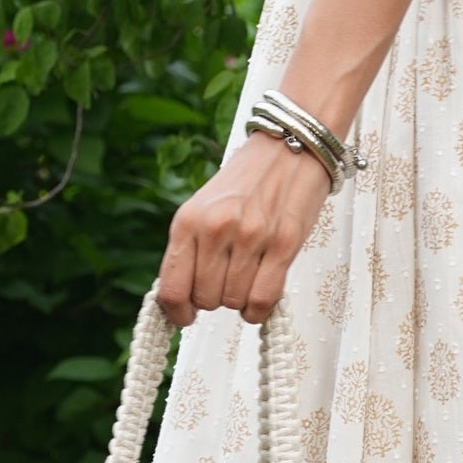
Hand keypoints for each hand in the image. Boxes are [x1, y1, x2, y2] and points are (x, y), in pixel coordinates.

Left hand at [157, 134, 332, 326]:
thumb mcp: (204, 207)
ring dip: (238, 301)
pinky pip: (262, 299)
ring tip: (246, 279)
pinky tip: (259, 300)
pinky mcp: (284, 243)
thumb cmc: (246, 181)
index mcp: (188, 221)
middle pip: (205, 299)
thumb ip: (189, 248)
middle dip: (213, 300)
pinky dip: (258, 311)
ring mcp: (251, 236)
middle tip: (225, 282)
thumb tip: (179, 298)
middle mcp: (216, 229)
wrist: (290, 145)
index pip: (171, 288)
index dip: (177, 313)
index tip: (185, 317)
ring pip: (234, 302)